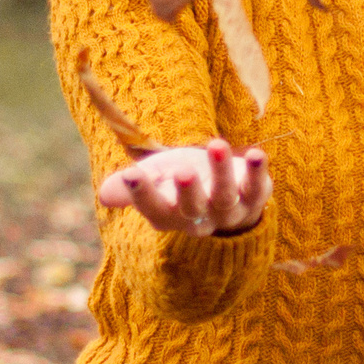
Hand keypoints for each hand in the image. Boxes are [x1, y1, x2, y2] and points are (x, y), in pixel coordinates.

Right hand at [99, 138, 271, 236]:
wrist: (220, 195)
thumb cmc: (177, 184)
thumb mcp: (152, 179)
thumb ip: (129, 186)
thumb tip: (106, 195)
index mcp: (168, 215)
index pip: (153, 208)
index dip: (142, 194)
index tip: (131, 174)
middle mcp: (199, 219)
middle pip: (192, 209)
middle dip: (188, 191)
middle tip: (182, 171)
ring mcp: (228, 212)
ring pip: (225, 196)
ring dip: (222, 172)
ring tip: (217, 144)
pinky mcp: (254, 198)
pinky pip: (258, 188)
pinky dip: (258, 173)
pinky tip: (257, 155)